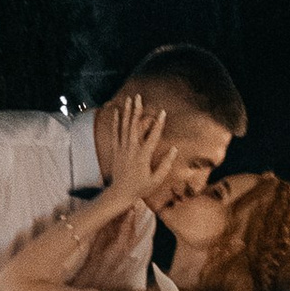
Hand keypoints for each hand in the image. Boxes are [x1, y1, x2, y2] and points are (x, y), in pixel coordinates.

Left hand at [96, 90, 172, 210]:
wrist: (120, 193)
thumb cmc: (140, 188)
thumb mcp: (157, 179)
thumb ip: (166, 164)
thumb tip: (174, 149)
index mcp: (143, 156)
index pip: (153, 137)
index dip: (158, 124)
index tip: (163, 112)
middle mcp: (131, 149)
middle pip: (134, 126)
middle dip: (137, 110)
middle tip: (138, 97)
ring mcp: (122, 149)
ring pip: (124, 126)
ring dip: (127, 112)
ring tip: (129, 99)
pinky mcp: (116, 150)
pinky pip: (115, 133)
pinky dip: (116, 122)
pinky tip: (116, 112)